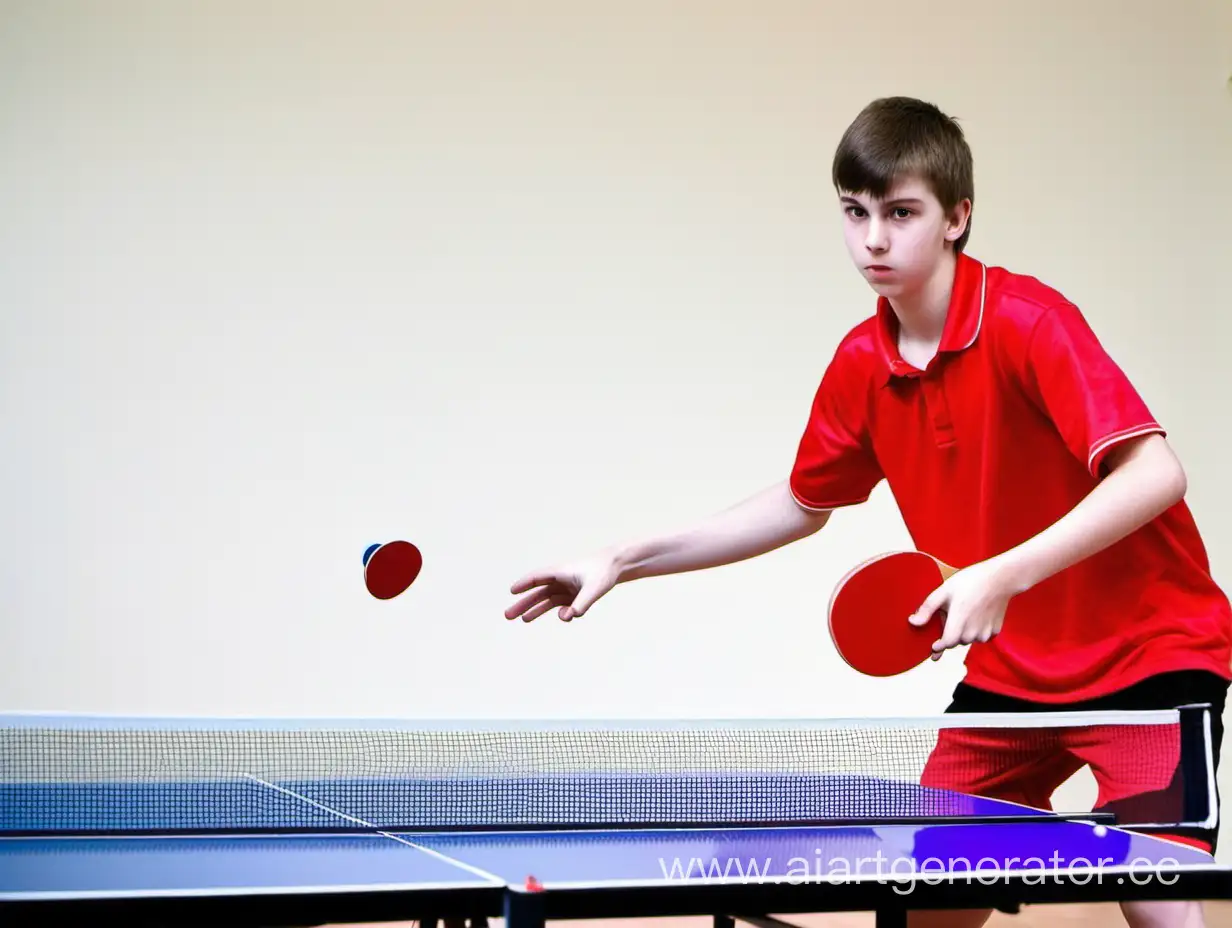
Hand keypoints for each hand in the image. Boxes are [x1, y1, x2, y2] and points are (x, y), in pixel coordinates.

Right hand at [505, 553, 621, 621]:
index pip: (536, 578)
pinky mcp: (574, 595)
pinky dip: (560, 612)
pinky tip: (564, 616)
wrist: (616, 567)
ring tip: (522, 619)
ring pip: (546, 600)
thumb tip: (568, 616)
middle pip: (537, 593)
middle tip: (507, 615)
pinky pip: (561, 606)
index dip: (523, 584)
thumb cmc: (603, 572)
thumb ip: (582, 603)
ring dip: (534, 610)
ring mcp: (566, 588)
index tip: (512, 591)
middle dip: (523, 604)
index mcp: (560, 572)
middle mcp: (560, 580)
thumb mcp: (594, 588)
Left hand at [907, 559, 1015, 659]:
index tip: (933, 646)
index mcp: (959, 620)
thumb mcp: (944, 591)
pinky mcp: (995, 631)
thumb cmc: (970, 581)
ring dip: (963, 632)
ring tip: (965, 611)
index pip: (947, 643)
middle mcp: (974, 630)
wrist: (1000, 578)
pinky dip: (975, 630)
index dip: (939, 646)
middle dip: (950, 633)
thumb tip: (912, 622)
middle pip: (956, 641)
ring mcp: (986, 632)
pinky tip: (976, 615)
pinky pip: (980, 637)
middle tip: (952, 613)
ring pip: (968, 640)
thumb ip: (927, 609)